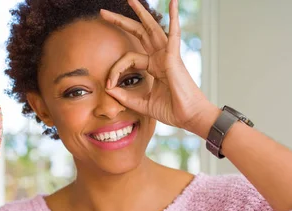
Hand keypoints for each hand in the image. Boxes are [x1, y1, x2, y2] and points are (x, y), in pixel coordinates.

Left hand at [100, 0, 219, 136]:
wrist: (188, 117)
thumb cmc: (171, 110)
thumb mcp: (142, 104)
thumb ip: (125, 97)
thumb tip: (109, 90)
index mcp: (153, 67)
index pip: (128, 59)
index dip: (115, 70)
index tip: (109, 85)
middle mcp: (160, 57)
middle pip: (138, 33)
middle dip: (120, 22)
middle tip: (103, 13)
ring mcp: (167, 55)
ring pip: (151, 28)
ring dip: (140, 13)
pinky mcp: (174, 57)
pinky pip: (174, 34)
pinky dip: (174, 18)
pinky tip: (173, 3)